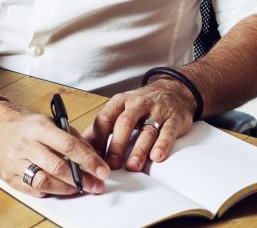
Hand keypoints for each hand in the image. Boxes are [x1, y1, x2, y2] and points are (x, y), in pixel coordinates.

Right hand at [0, 101, 109, 197]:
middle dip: (81, 179)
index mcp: (37, 127)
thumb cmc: (26, 126)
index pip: (67, 144)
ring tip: (78, 187)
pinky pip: (33, 189)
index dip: (88, 159)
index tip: (102, 170)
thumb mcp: (49, 122)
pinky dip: (50, 190)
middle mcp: (25, 144)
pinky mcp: (9, 176)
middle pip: (57, 166)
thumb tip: (92, 156)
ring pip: (45, 181)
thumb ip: (71, 137)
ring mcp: (14, 162)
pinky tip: (59, 187)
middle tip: (96, 185)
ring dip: (66, 188)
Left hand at [82, 79, 196, 171]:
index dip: (97, 138)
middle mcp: (137, 104)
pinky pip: (168, 132)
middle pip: (124, 124)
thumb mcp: (120, 108)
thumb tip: (82, 144)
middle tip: (111, 164)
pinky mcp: (174, 120)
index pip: (105, 118)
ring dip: (139, 149)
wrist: (174, 90)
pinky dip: (162, 145)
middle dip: (117, 145)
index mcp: (120, 102)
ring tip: (132, 166)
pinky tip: (157, 157)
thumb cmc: (141, 105)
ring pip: (147, 131)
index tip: (92, 156)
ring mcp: (157, 111)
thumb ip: (103, 126)